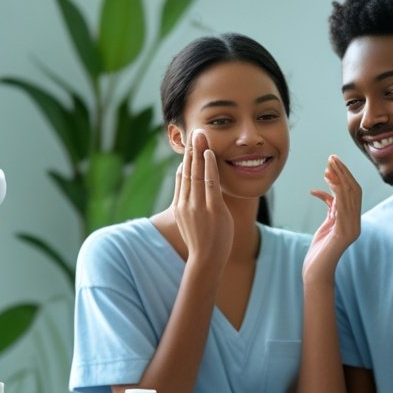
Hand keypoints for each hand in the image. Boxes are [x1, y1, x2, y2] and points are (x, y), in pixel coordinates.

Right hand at [171, 129, 232, 267]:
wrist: (205, 261)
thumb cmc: (202, 243)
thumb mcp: (189, 222)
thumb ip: (189, 205)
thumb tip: (190, 191)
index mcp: (180, 206)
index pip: (182, 178)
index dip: (186, 160)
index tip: (189, 145)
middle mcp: (186, 203)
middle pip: (188, 171)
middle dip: (191, 150)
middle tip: (194, 132)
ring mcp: (198, 206)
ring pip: (197, 173)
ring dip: (199, 152)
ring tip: (201, 135)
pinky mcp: (212, 209)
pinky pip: (210, 183)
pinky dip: (209, 167)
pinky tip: (209, 153)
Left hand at [303, 155, 361, 284]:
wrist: (316, 272)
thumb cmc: (319, 251)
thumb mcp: (325, 225)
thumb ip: (330, 209)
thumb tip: (326, 191)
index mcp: (353, 220)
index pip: (353, 192)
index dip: (345, 175)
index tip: (333, 162)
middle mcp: (355, 223)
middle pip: (354, 191)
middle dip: (343, 173)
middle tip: (331, 158)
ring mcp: (351, 229)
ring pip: (349, 197)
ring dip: (338, 179)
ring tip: (327, 167)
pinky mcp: (343, 234)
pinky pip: (342, 209)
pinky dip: (336, 194)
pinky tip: (326, 184)